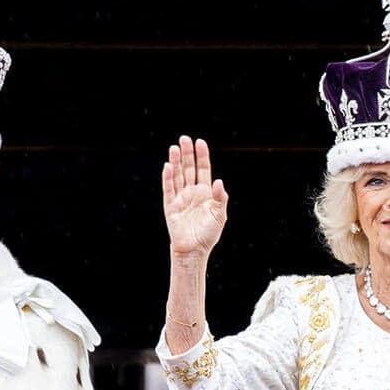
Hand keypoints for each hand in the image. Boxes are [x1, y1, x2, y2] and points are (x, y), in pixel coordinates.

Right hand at [160, 135, 229, 258]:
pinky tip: (168, 166)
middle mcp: (192, 193)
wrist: (194, 250)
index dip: (201, 156)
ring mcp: (180, 198)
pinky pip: (168, 189)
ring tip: (174, 148)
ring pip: (177, 176)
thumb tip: (219, 182)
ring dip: (176, 162)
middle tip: (184, 138)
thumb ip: (221, 198)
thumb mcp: (220, 215)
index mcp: (205, 193)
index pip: (203, 170)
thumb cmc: (208, 234)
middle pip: (188, 169)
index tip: (200, 142)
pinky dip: (168, 178)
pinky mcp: (170, 206)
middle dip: (187, 154)